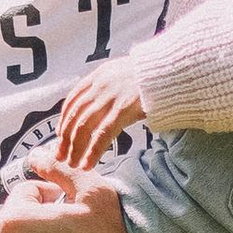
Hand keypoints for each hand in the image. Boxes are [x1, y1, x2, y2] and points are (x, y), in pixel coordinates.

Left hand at [52, 56, 149, 173]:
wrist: (173, 68)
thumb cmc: (153, 75)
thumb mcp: (124, 73)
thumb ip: (110, 86)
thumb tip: (101, 103)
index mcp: (99, 76)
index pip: (72, 101)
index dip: (63, 120)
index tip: (59, 136)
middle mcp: (100, 85)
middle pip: (74, 116)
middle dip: (64, 139)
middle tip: (59, 156)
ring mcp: (111, 97)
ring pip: (83, 127)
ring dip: (75, 149)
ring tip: (72, 164)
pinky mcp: (124, 109)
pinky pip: (102, 134)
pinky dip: (92, 151)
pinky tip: (87, 164)